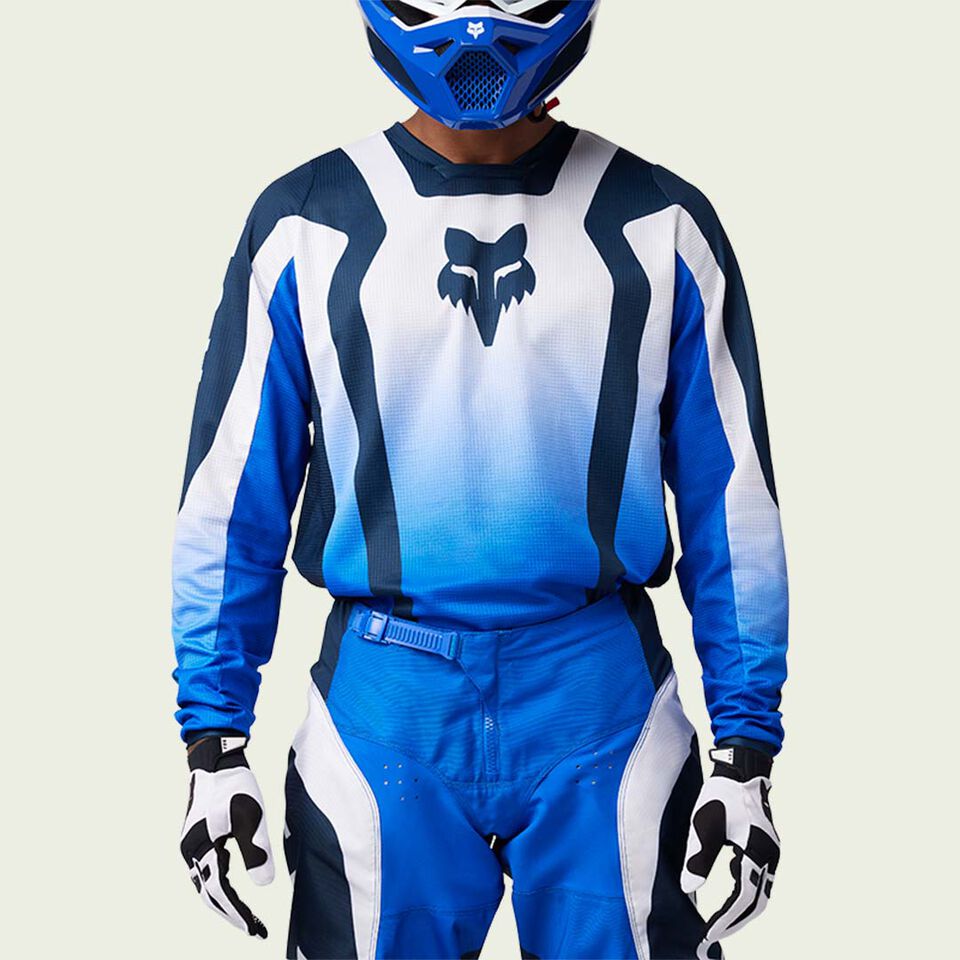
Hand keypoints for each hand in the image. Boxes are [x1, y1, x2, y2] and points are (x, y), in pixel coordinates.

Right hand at [180, 735, 274, 937]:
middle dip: (231, 913)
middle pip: (209, 893)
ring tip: (247, 914)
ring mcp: (191, 844)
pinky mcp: (197, 836)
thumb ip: (256, 851)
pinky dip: (220, 881)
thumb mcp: (250, 817)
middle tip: (254, 928)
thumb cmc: (234, 785)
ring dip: (225, 900)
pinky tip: (233, 882)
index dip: (239, 913)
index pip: (220, 892)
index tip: (257, 930)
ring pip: (205, 882)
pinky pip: (206, 868)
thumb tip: (264, 886)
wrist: (216, 759)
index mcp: (199, 849)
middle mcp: (190, 851)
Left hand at [681, 745, 779, 952]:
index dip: (726, 918)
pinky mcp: (765, 845)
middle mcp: (770, 856)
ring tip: (720, 920)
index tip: (709, 933)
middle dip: (736, 920)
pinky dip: (745, 890)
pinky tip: (730, 888)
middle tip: (714, 934)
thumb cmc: (721, 794)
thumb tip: (690, 889)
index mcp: (757, 852)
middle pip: (757, 901)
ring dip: (742, 908)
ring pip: (760, 891)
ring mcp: (770, 851)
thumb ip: (698, 858)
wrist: (741, 769)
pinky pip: (758, 876)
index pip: (744, 897)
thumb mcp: (704, 825)